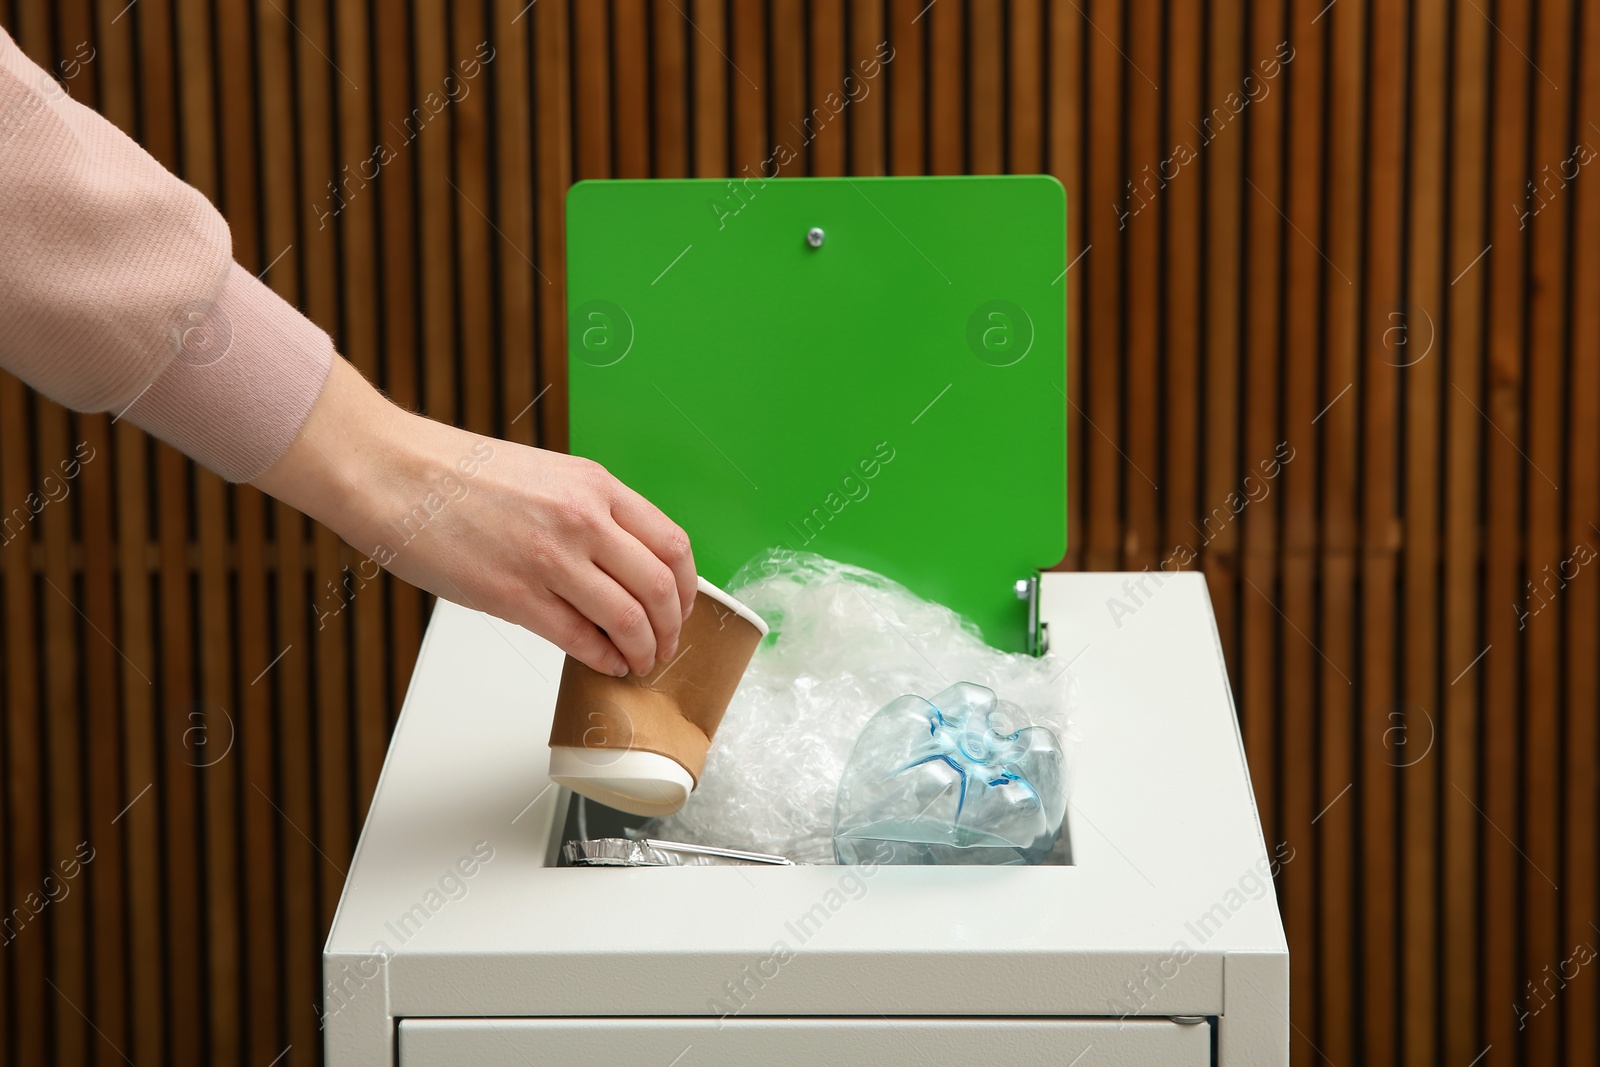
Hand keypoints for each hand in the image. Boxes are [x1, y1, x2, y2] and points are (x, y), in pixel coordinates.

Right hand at [253, 358, 696, 675]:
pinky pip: (580, 639)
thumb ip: (588, 514)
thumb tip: (620, 563)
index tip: (682, 606)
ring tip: (638, 662)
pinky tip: (603, 663)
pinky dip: (601, 658)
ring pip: (629, 619)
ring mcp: (551, 560)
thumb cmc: (456, 474)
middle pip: (660, 588)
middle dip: (670, 628)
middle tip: (664, 645)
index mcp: (594, 486)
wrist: (393, 474)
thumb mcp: (545, 476)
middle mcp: (583, 520)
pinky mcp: (515, 596)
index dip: (687, 587)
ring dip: (642, 651)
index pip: (672, 544)